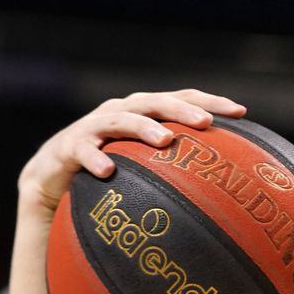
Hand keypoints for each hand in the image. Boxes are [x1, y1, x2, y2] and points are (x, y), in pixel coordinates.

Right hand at [17, 89, 244, 216]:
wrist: (52, 181)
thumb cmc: (111, 173)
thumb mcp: (146, 167)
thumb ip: (178, 169)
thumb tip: (229, 194)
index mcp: (143, 113)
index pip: (181, 99)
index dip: (210, 101)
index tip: (241, 113)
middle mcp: (119, 112)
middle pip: (154, 102)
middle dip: (181, 108)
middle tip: (205, 122)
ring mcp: (92, 127)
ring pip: (119, 119)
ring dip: (143, 127)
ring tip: (165, 140)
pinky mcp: (66, 146)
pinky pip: (81, 150)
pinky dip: (95, 157)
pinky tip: (109, 171)